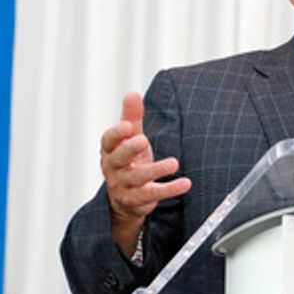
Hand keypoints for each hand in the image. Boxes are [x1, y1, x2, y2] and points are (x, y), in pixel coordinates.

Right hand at [100, 91, 191, 255]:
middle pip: (119, 158)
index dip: (117, 134)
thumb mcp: (131, 138)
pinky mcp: (136, 200)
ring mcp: (123, 186)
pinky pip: (152, 194)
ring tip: (174, 163)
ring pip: (137, 178)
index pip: (108, 141)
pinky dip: (169, 189)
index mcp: (110, 150)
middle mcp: (113, 168)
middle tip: (143, 139)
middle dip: (129, 149)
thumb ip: (132, 117)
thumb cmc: (129, 161)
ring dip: (156, 170)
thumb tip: (132, 93)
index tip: (128, 126)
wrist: (125, 198)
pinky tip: (184, 183)